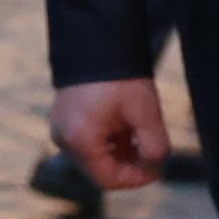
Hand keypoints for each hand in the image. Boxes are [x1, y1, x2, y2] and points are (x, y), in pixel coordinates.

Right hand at [50, 78, 169, 192]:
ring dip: (119, 151)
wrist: (96, 39)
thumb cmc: (121, 77)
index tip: (158, 167)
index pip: (109, 180)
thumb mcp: (146, 113)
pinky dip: (107, 140)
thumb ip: (155, 148)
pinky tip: (124, 123)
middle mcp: (63, 139)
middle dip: (129, 163)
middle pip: (100, 170)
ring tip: (138, 130)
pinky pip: (86, 141)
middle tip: (151, 147)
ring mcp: (60, 129)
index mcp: (80, 140)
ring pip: (94, 156)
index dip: (138, 179)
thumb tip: (155, 169)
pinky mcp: (62, 119)